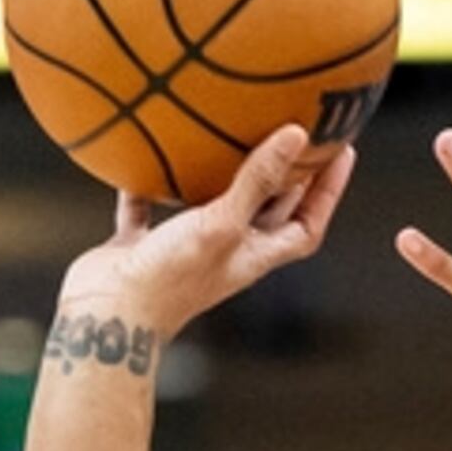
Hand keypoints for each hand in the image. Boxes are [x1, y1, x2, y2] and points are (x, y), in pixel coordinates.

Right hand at [59, 126, 356, 337]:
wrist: (107, 317)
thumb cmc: (172, 278)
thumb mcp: (222, 224)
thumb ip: (257, 180)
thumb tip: (298, 134)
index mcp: (253, 257)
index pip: (306, 225)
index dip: (329, 193)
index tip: (344, 151)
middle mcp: (224, 254)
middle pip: (268, 214)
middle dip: (288, 178)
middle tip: (301, 134)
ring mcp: (183, 251)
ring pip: (211, 208)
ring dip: (224, 177)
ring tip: (235, 133)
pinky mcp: (142, 247)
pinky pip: (149, 209)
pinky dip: (149, 186)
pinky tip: (146, 154)